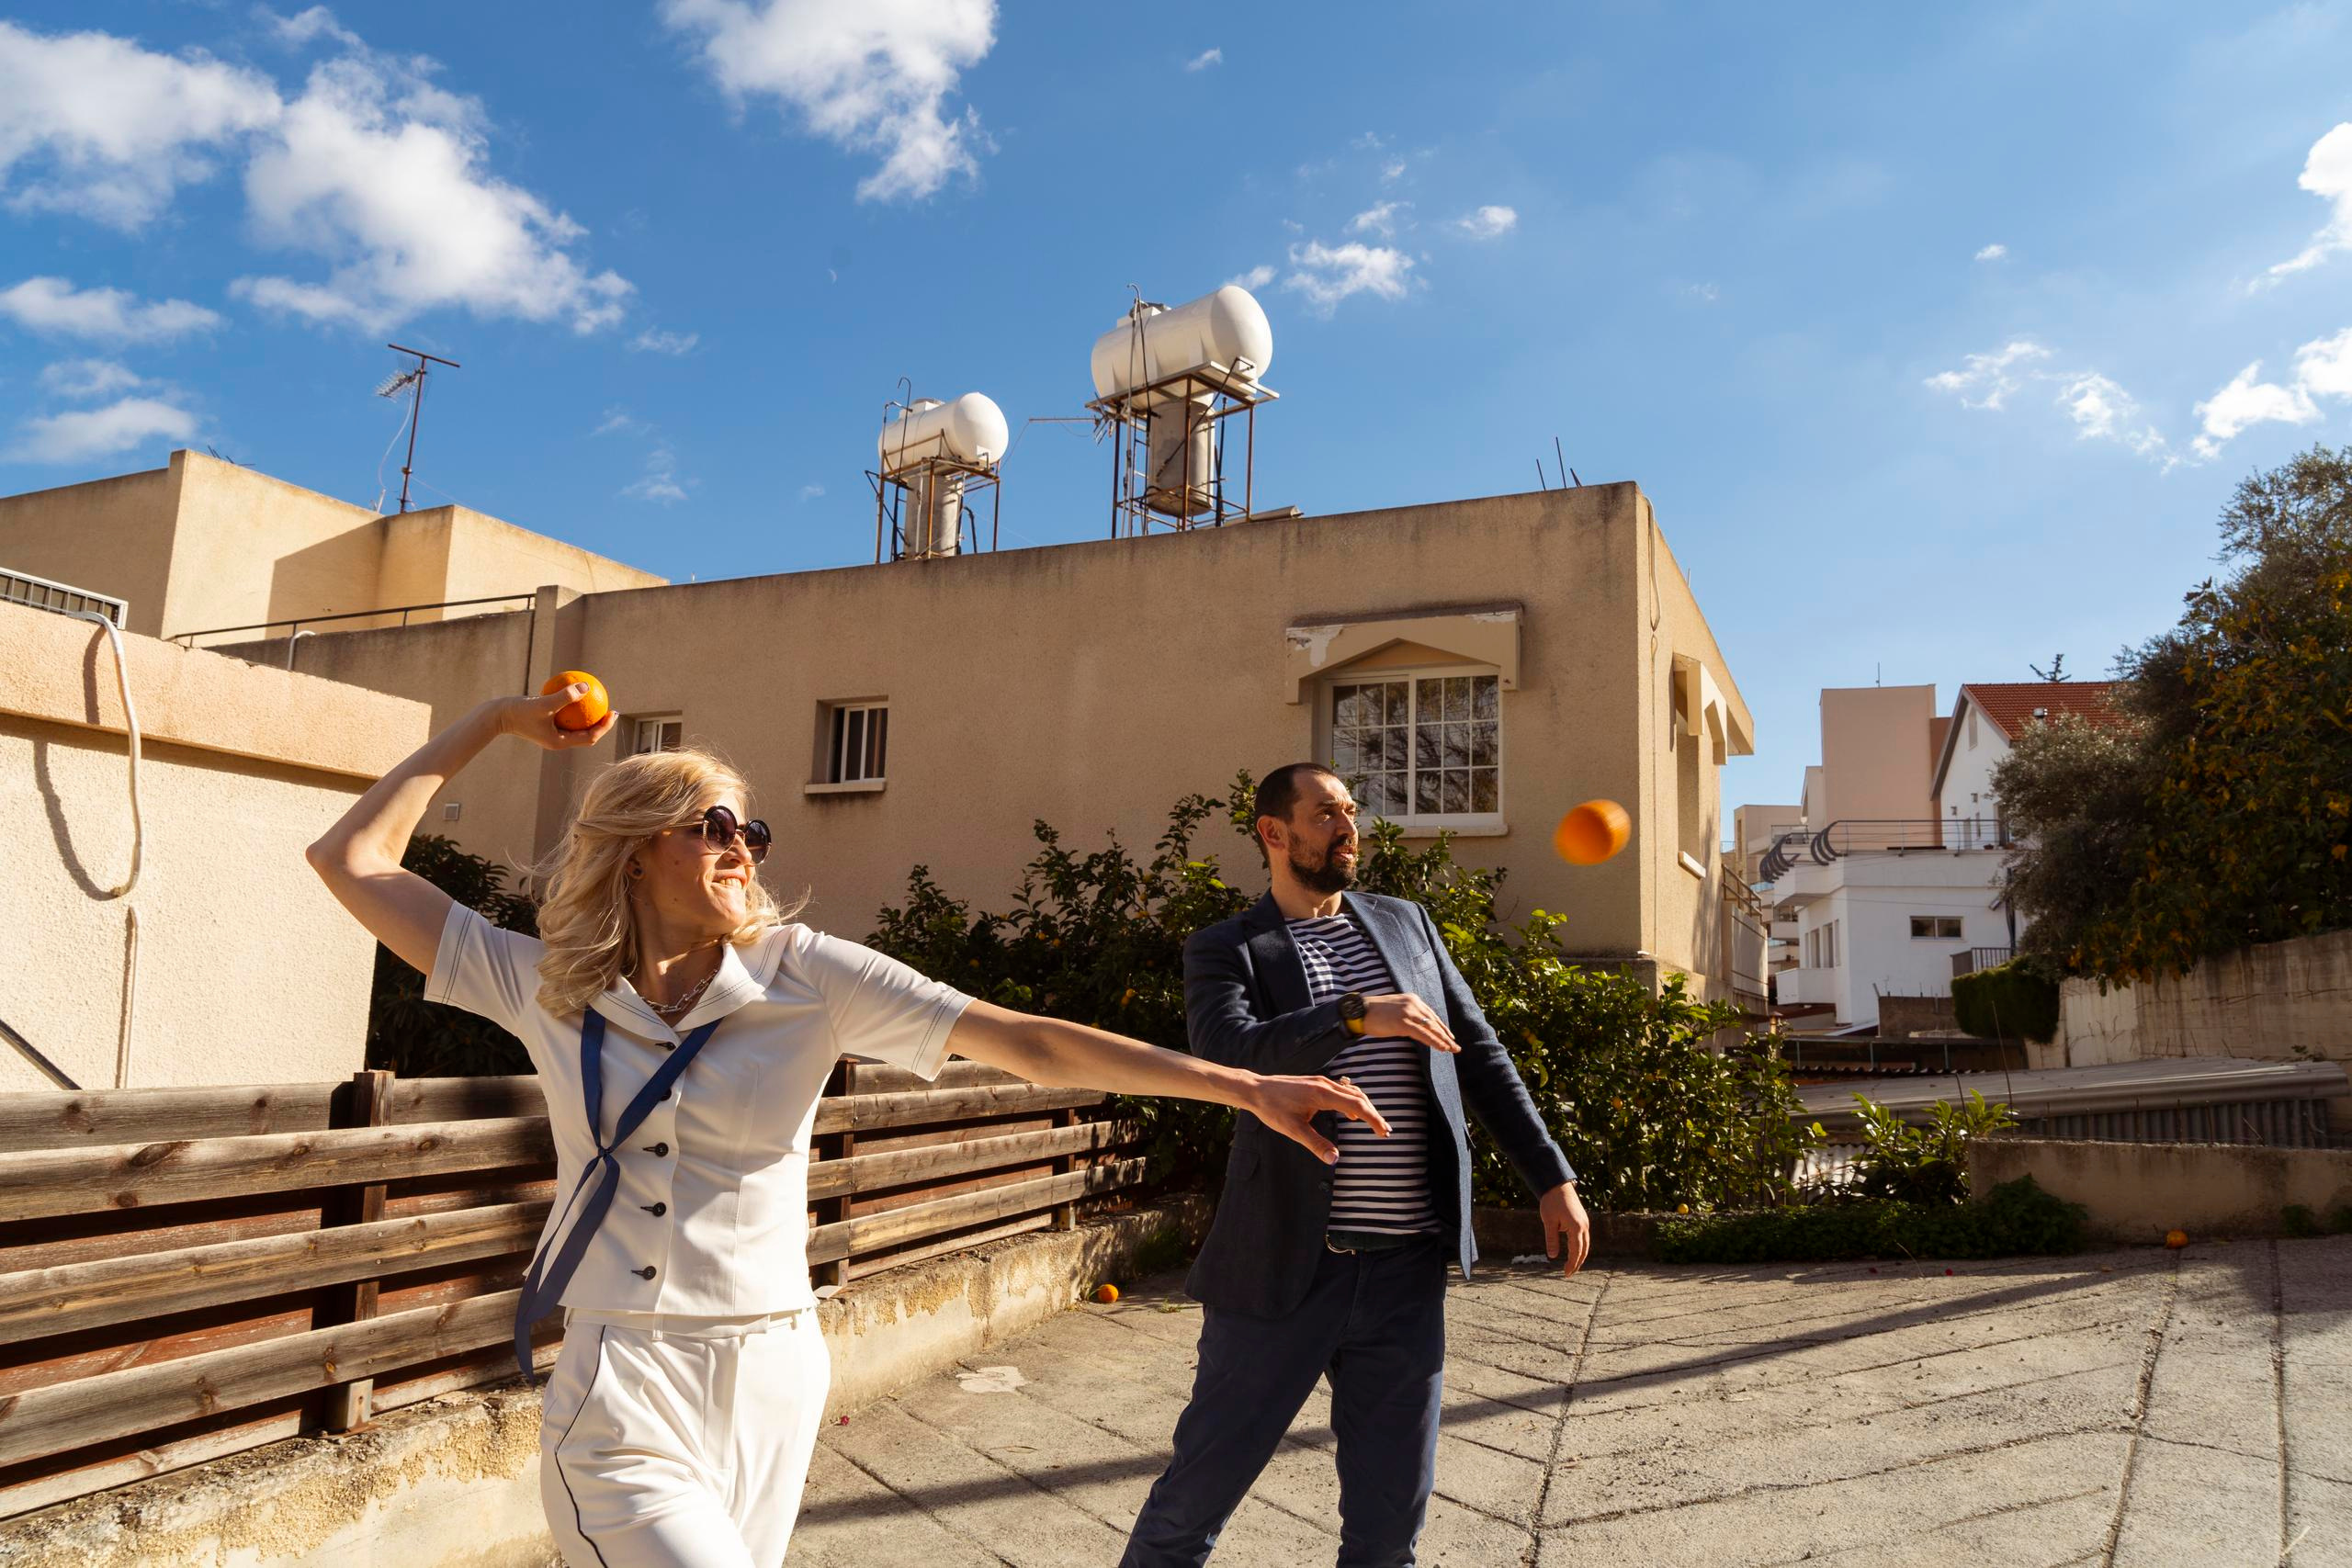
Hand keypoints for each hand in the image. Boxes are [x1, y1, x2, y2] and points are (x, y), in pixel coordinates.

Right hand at [500, 686, 615, 751]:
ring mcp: (551, 734)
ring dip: (587, 716)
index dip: (604, 727)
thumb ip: (565, 696)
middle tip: (611, 709)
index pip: (590, 737)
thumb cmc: (519, 711)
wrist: (497, 716)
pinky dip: (571, 707)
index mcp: (560, 742)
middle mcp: (557, 741)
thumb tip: (586, 687)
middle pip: (586, 734)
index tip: (613, 713)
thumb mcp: (544, 703)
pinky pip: (564, 716)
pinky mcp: (545, 725)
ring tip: (598, 701)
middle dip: (600, 724)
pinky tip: (577, 692)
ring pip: (575, 726)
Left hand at [1248, 1075, 1391, 1163]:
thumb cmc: (1272, 1108)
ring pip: (1351, 1092)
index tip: (1384, 1132)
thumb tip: (1334, 1159)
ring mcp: (1321, 1082)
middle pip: (1358, 1097)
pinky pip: (1341, 1091)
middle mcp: (1325, 1084)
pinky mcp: (1316, 1083)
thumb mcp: (1293, 1130)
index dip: (1373, 1118)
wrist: (1255, 1089)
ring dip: (1364, 1107)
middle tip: (1385, 1132)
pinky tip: (1352, 1115)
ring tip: (1374, 1124)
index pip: (1356, 1104)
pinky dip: (1352, 1101)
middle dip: (1373, 1114)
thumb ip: (1315, 1144)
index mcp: (1322, 1094)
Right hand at [1361, 993, 1457, 1053]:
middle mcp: (1413, 1003)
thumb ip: (1408, 1016)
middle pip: (1434, 1022)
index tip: (1449, 1037)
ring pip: (1431, 1028)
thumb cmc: (1374, 1013)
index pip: (1431, 1015)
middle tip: (1456, 1046)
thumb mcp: (1396, 1011)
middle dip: (1445, 1035)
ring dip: (1443, 1040)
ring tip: (1452, 1049)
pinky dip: (1434, 1042)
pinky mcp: (1403, 1022)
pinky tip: (1441, 1048)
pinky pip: (1423, 1034)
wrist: (1360, 1011)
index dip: (1441, 1027)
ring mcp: (1409, 1012)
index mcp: (1412, 999)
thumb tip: (1417, 1029)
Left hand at [1540, 1182, 1589, 1276]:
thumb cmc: (1551, 1202)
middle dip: (1577, 1263)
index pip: (1576, 1251)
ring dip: (1580, 1256)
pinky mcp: (1583, 1220)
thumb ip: (1552, 1239)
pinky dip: (1581, 1247)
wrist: (1558, 1184)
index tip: (1566, 1274)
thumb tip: (1552, 1256)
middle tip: (1568, 1273)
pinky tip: (1574, 1252)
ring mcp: (1585, 1222)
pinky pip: (1584, 1237)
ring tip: (1571, 1266)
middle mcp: (1584, 1226)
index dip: (1572, 1264)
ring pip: (1586, 1244)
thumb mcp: (1548, 1221)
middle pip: (1584, 1250)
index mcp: (1576, 1227)